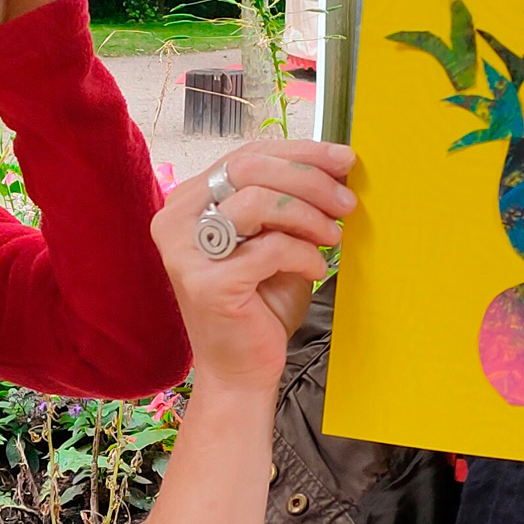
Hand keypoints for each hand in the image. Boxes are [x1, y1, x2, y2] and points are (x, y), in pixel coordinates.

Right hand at [150, 139, 356, 395]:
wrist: (241, 371)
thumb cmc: (259, 304)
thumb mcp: (273, 238)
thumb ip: (287, 200)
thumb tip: (335, 163)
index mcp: (188, 202)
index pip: (246, 156)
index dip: (300, 152)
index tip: (344, 159)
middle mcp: (177, 221)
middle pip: (249, 169)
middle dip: (308, 179)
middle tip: (346, 202)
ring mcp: (187, 253)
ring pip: (258, 201)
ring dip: (309, 215)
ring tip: (333, 237)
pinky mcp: (208, 284)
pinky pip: (270, 248)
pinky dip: (303, 254)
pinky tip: (315, 270)